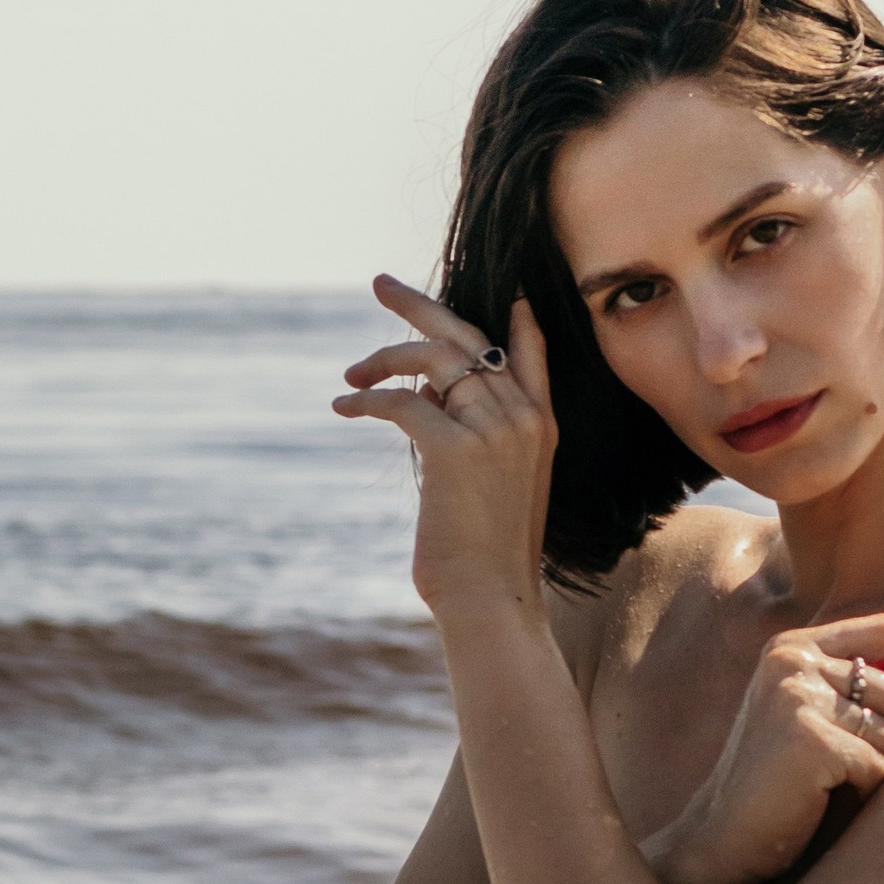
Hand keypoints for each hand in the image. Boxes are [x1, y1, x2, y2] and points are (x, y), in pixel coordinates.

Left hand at [334, 275, 556, 618]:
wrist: (492, 598)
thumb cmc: (486, 555)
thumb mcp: (491, 485)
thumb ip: (470, 435)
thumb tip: (425, 394)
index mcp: (540, 426)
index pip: (529, 352)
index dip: (514, 317)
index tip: (504, 288)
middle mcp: (522, 417)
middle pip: (466, 336)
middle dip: (418, 304)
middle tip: (380, 284)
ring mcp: (492, 428)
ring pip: (429, 359)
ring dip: (381, 358)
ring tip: (351, 375)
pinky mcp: (453, 447)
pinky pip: (400, 400)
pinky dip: (365, 399)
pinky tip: (343, 406)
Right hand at [666, 616, 883, 883]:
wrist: (722, 837)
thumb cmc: (779, 780)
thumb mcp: (807, 711)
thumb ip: (853, 683)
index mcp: (792, 648)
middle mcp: (793, 662)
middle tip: (868, 770)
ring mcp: (799, 698)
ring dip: (880, 769)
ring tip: (837, 785)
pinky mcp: (811, 741)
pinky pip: (878, 766)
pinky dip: (864, 792)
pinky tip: (826, 801)